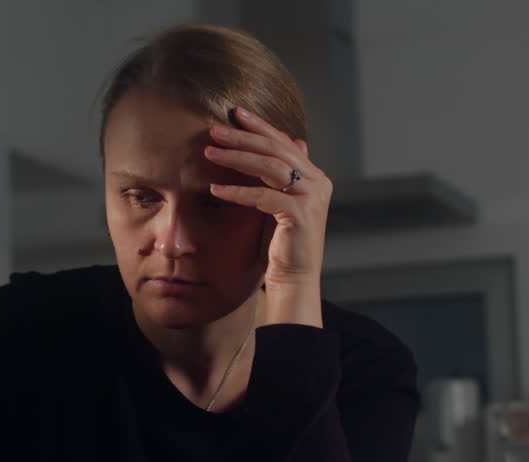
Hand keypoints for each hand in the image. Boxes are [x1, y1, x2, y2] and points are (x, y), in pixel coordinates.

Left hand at [205, 107, 330, 325]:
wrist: (294, 280)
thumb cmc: (282, 244)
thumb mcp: (277, 203)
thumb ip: (279, 175)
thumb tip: (291, 142)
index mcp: (315, 177)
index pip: (285, 143)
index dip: (260, 126)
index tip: (235, 113)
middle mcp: (318, 183)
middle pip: (276, 150)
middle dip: (243, 137)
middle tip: (214, 130)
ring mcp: (312, 197)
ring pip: (270, 167)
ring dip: (236, 158)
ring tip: (210, 152)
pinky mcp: (300, 214)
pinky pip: (263, 196)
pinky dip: (237, 191)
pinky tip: (215, 190)